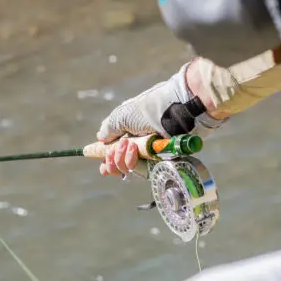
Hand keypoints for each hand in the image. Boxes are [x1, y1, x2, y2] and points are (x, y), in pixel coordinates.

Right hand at [97, 61, 225, 177]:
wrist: (180, 110)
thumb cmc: (151, 109)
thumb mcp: (123, 115)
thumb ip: (110, 128)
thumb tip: (101, 138)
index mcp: (130, 129)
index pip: (116, 148)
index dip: (108, 159)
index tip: (103, 167)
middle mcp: (140, 142)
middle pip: (122, 163)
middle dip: (114, 161)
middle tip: (112, 155)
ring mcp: (152, 152)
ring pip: (132, 168)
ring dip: (123, 160)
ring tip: (129, 147)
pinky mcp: (162, 161)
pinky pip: (144, 171)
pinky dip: (135, 164)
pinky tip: (135, 153)